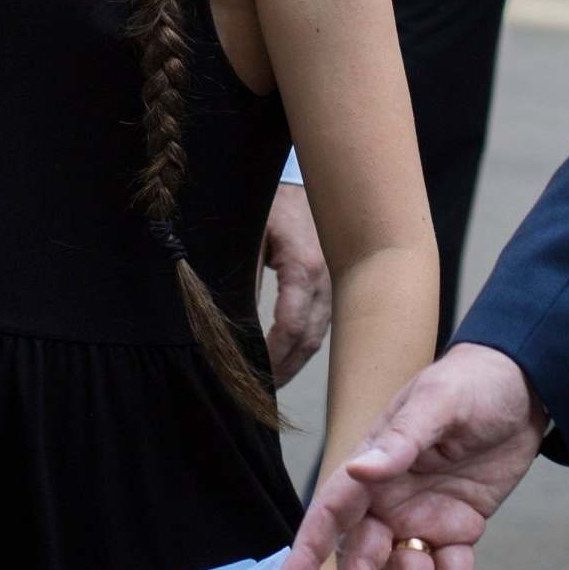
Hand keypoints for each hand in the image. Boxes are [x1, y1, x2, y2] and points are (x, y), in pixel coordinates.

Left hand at [261, 182, 332, 386]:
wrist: (316, 178)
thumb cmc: (276, 204)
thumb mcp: (252, 236)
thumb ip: (246, 278)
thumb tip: (234, 321)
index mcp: (304, 268)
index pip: (290, 328)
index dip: (270, 355)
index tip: (248, 370)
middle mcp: (325, 281)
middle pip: (307, 341)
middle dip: (282, 369)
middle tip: (256, 391)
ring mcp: (334, 285)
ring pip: (317, 337)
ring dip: (293, 362)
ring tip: (268, 383)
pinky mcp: (334, 285)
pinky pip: (321, 324)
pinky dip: (302, 346)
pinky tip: (286, 358)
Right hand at [270, 343, 547, 569]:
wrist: (525, 384)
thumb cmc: (472, 381)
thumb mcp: (438, 401)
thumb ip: (401, 439)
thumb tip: (360, 467)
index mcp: (373, 463)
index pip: (331, 511)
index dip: (306, 551)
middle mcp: (389, 497)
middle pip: (364, 558)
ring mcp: (422, 517)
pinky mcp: (458, 529)